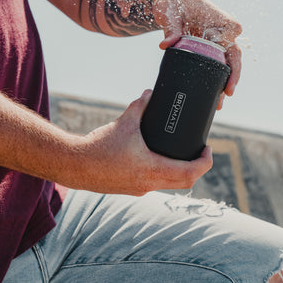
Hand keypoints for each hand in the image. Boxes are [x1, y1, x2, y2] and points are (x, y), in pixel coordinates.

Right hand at [72, 90, 212, 195]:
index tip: (208, 150)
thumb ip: (140, 105)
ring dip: (180, 172)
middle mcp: (149, 184)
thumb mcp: (124, 122)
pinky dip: (163, 173)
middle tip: (200, 152)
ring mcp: (139, 189)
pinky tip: (158, 160)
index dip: (205, 163)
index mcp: (152, 169)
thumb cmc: (99, 146)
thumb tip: (149, 92)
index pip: (190, 173)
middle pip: (185, 183)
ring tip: (182, 154)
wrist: (75, 166)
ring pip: (170, 185)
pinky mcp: (130, 189)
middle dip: (197, 168)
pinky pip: (155, 184)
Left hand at [153, 0, 241, 96]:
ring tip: (220, 103)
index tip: (219, 55)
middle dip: (232, 74)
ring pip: (226, 65)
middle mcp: (222, 31)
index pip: (232, 32)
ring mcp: (216, 43)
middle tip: (228, 92)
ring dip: (224, 83)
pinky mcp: (208, 50)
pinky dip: (214, 81)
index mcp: (218, 18)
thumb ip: (171, 27)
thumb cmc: (172, 0)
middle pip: (234, 54)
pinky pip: (215, 67)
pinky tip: (212, 97)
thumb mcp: (170, 11)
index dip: (227, 45)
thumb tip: (166, 44)